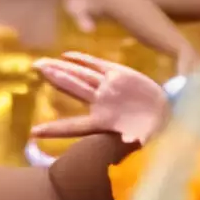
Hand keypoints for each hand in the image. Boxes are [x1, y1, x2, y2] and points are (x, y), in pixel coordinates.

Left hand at [30, 51, 168, 144]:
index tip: (33, 133)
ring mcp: (107, 87)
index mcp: (102, 123)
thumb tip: (133, 143)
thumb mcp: (144, 139)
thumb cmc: (152, 132)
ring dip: (62, 67)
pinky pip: (96, 65)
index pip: (74, 127)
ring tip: (42, 62)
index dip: (54, 129)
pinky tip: (66, 56)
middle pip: (72, 89)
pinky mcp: (118, 74)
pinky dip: (82, 59)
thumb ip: (138, 140)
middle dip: (54, 78)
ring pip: (80, 75)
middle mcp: (100, 103)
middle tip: (35, 67)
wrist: (165, 116)